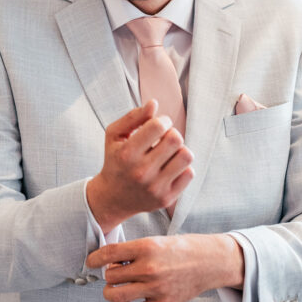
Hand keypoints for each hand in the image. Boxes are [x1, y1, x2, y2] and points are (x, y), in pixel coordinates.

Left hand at [85, 234, 243, 301]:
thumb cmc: (184, 249)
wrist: (210, 261)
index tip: (91, 261)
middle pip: (111, 276)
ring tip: (118, 287)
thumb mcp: (157, 240)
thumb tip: (111, 261)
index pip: (109, 253)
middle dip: (109, 274)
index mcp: (147, 247)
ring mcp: (156, 287)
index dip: (94, 258)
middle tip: (116, 271)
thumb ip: (135, 251)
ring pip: (117, 295)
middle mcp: (149, 268)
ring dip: (112, 292)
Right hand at [86, 100, 193, 232]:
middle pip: (175, 139)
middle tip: (163, 139)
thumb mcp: (114, 135)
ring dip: (180, 150)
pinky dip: (182, 167)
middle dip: (172, 134)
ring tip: (169, 153)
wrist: (112, 198)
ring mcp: (155, 187)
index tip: (159, 126)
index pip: (158, 125)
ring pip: (186, 156)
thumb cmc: (115, 160)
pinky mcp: (166, 198)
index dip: (163, 120)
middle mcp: (141, 172)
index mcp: (127, 153)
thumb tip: (154, 103)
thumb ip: (133, 117)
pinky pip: (189, 173)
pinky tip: (170, 168)